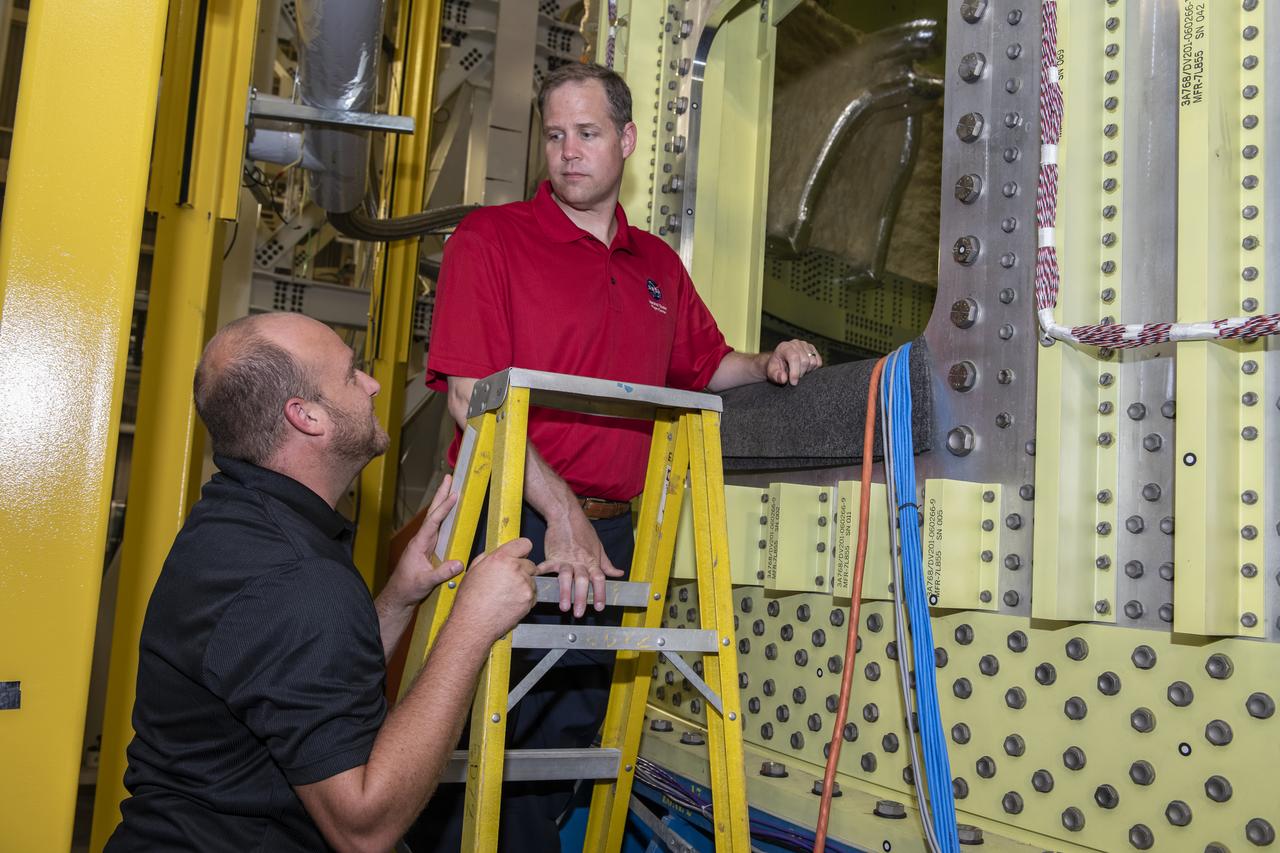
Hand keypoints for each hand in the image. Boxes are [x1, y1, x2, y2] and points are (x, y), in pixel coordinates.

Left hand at [382, 476, 462, 609]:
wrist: (399, 595)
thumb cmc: (408, 588)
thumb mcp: (425, 582)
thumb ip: (441, 573)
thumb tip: (459, 564)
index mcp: (419, 544)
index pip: (433, 521)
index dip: (444, 508)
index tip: (454, 495)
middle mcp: (422, 539)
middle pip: (433, 512)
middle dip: (441, 494)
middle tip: (448, 478)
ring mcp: (425, 543)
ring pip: (435, 518)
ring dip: (443, 502)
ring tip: (451, 487)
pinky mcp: (429, 548)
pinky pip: (438, 527)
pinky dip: (444, 515)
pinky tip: (449, 510)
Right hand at [452, 537, 538, 641]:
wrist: (473, 624)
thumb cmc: (470, 601)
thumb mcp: (473, 572)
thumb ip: (486, 559)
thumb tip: (493, 555)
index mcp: (501, 559)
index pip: (524, 544)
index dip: (521, 550)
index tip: (519, 555)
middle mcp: (515, 569)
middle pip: (530, 563)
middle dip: (521, 570)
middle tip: (508, 580)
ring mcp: (524, 585)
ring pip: (532, 580)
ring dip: (523, 585)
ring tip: (506, 594)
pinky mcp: (529, 600)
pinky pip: (533, 595)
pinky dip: (525, 598)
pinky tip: (510, 603)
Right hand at [540, 507, 625, 616]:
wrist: (566, 516)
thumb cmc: (583, 530)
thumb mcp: (599, 547)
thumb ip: (607, 564)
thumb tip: (618, 573)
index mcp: (592, 561)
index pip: (599, 579)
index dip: (600, 593)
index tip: (600, 607)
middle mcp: (580, 561)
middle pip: (582, 581)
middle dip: (581, 598)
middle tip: (580, 613)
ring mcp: (566, 559)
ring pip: (566, 577)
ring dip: (565, 592)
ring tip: (563, 606)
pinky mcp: (553, 556)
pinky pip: (547, 566)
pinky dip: (541, 573)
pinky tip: (536, 582)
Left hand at [765, 339, 822, 385]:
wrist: (780, 362)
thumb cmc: (776, 367)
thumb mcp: (771, 373)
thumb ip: (776, 376)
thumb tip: (784, 378)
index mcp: (784, 347)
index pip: (794, 357)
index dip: (795, 372)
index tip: (793, 382)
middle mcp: (796, 344)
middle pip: (805, 360)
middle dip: (801, 373)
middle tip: (795, 379)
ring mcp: (805, 345)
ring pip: (813, 361)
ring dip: (807, 371)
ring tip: (799, 373)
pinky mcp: (812, 349)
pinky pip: (818, 361)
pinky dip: (814, 369)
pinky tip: (806, 370)